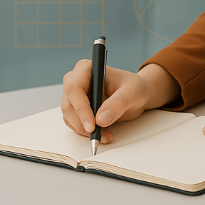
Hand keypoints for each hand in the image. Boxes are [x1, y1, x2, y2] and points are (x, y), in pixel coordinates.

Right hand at [61, 62, 179, 142]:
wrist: (136, 94)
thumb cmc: (134, 87)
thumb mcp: (132, 93)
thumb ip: (118, 103)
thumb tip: (100, 119)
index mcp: (86, 69)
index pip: (74, 88)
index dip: (81, 108)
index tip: (92, 125)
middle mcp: (76, 80)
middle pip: (68, 104)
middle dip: (82, 123)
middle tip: (98, 135)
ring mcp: (74, 95)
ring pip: (69, 116)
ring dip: (84, 130)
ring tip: (106, 134)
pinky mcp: (76, 108)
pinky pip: (74, 123)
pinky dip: (85, 132)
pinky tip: (102, 132)